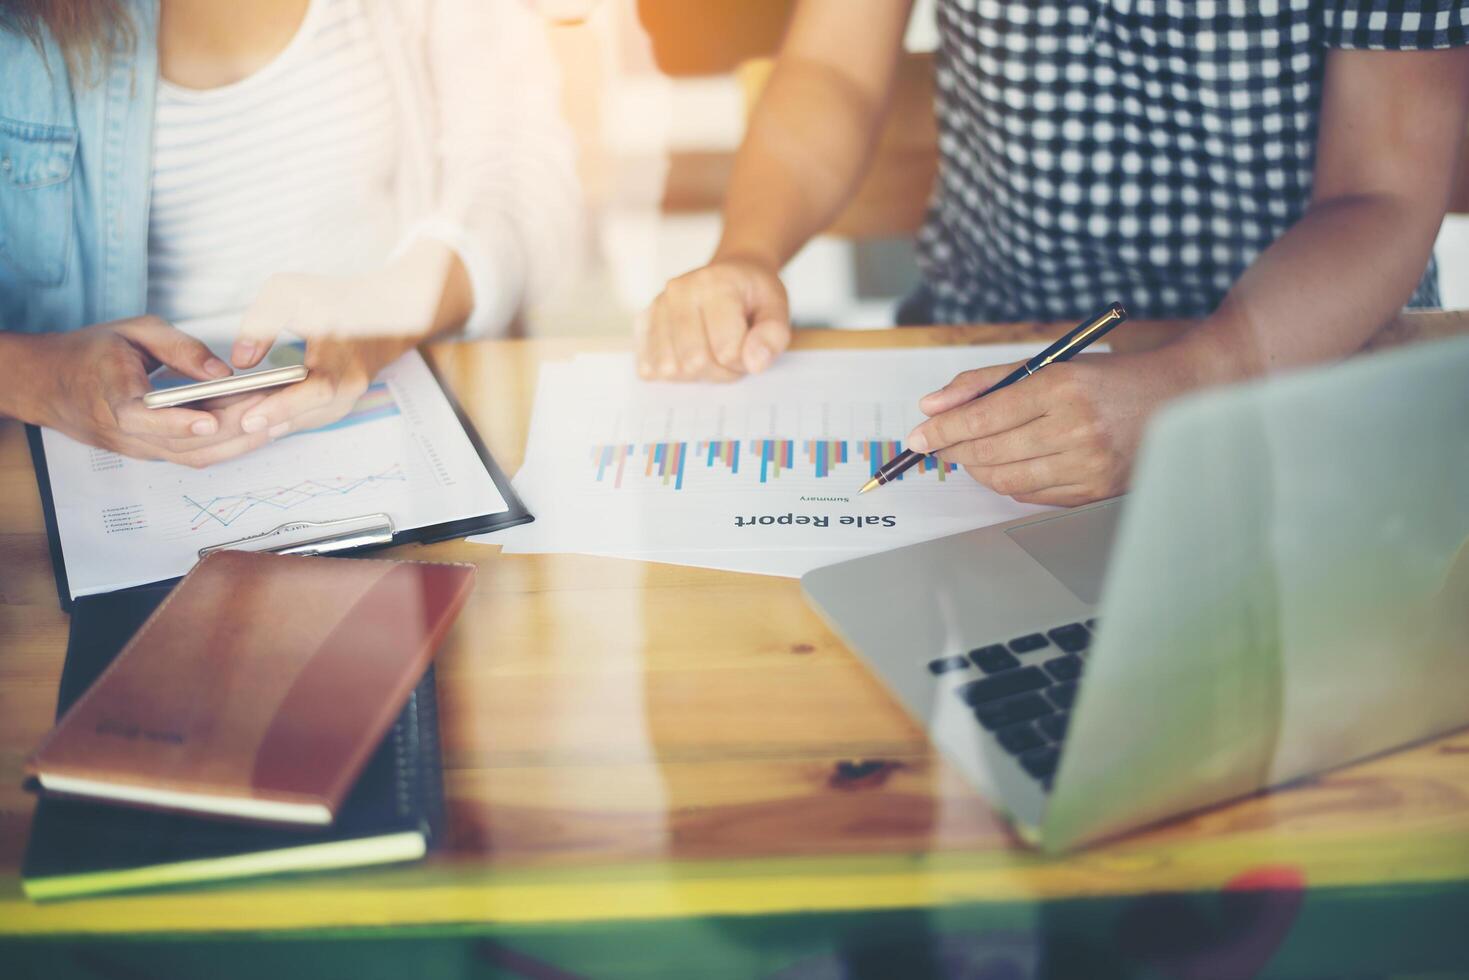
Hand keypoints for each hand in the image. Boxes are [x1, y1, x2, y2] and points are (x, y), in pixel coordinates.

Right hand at [17, 316, 273, 466]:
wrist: (51, 384)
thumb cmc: (92, 351)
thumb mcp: (132, 331)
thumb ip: (178, 347)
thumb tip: (221, 371)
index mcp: (112, 398)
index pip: (143, 418)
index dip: (178, 423)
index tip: (210, 419)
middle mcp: (127, 433)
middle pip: (185, 442)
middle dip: (235, 428)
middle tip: (277, 408)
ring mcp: (140, 448)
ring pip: (196, 456)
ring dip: (241, 442)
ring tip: (282, 420)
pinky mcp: (153, 453)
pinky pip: (195, 456)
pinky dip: (230, 445)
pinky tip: (260, 429)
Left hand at [227, 270, 430, 437]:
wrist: (382, 312)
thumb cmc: (335, 299)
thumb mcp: (291, 292)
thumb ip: (262, 321)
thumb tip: (242, 359)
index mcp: (342, 353)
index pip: (317, 389)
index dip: (283, 406)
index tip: (250, 418)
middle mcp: (350, 382)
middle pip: (307, 414)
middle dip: (265, 422)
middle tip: (227, 424)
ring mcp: (349, 397)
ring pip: (306, 421)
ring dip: (271, 424)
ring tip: (234, 422)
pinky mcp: (341, 403)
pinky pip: (308, 418)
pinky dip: (282, 420)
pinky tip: (255, 417)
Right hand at [637, 256, 790, 380]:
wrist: (731, 273)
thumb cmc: (753, 295)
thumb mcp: (777, 308)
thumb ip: (773, 336)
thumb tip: (754, 363)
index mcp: (714, 284)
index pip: (726, 351)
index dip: (744, 361)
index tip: (751, 346)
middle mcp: (678, 291)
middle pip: (694, 362)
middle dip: (720, 370)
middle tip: (732, 353)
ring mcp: (656, 306)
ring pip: (671, 369)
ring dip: (697, 374)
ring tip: (712, 351)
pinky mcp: (643, 322)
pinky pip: (649, 368)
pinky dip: (674, 372)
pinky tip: (688, 355)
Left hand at [905, 349, 1197, 506]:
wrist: (1176, 398)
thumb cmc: (1104, 379)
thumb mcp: (1047, 364)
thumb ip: (984, 382)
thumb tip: (930, 406)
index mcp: (1062, 386)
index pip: (983, 416)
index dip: (942, 430)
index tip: (917, 436)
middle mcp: (1076, 427)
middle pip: (989, 451)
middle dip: (952, 451)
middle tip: (934, 446)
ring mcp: (1088, 465)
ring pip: (1006, 480)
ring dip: (977, 469)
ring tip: (969, 456)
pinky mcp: (1095, 491)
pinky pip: (1032, 496)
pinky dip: (1008, 483)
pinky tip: (1004, 467)